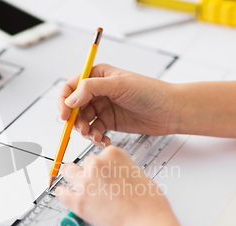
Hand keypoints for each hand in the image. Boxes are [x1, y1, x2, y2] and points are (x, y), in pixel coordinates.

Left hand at [54, 145, 173, 225]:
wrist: (147, 225)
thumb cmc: (150, 205)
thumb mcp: (140, 175)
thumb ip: (123, 171)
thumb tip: (116, 176)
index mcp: (113, 154)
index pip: (101, 155)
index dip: (104, 167)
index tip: (107, 176)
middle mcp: (96, 165)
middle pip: (84, 163)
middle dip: (89, 173)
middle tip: (96, 185)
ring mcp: (85, 183)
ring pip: (67, 171)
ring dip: (72, 178)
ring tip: (79, 188)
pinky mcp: (77, 202)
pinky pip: (60, 193)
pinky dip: (64, 195)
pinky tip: (70, 198)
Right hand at [58, 64, 177, 146]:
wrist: (170, 110)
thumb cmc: (150, 92)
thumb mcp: (118, 85)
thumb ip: (90, 89)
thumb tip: (69, 100)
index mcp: (97, 75)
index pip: (70, 87)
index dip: (64, 102)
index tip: (65, 116)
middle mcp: (97, 91)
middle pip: (74, 107)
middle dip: (75, 121)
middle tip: (84, 131)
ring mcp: (103, 107)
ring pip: (83, 121)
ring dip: (86, 131)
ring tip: (96, 137)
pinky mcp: (109, 122)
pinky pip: (94, 131)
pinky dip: (96, 137)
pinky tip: (104, 140)